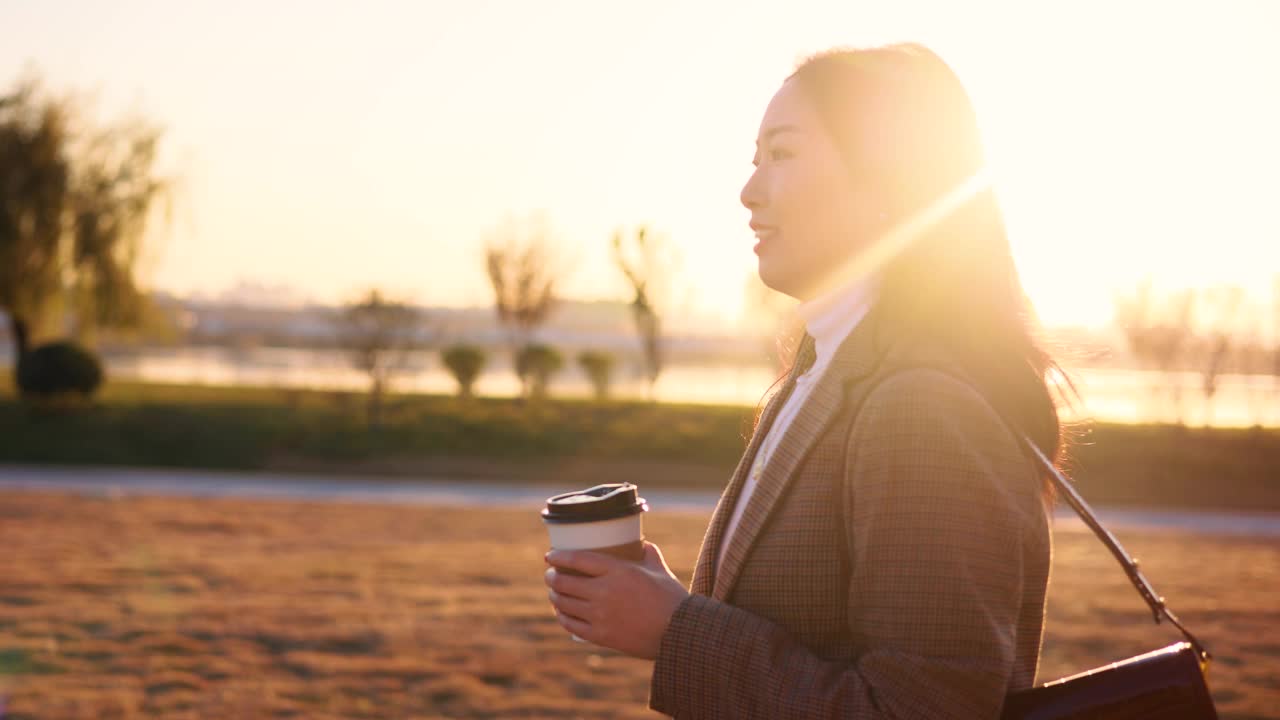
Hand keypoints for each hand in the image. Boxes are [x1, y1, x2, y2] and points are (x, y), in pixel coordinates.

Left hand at [544, 541, 688, 659]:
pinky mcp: (600, 635)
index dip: (558, 557)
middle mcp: (604, 591)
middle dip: (552, 576)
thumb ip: (648, 553)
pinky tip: (561, 612)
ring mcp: (600, 615)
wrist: (677, 632)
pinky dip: (562, 616)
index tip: (550, 555)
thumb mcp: (658, 569)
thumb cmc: (670, 598)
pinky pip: (571, 624)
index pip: (578, 559)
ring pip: (564, 603)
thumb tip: (640, 544)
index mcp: (617, 571)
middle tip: (550, 574)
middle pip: (564, 581)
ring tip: (554, 591)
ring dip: (554, 595)